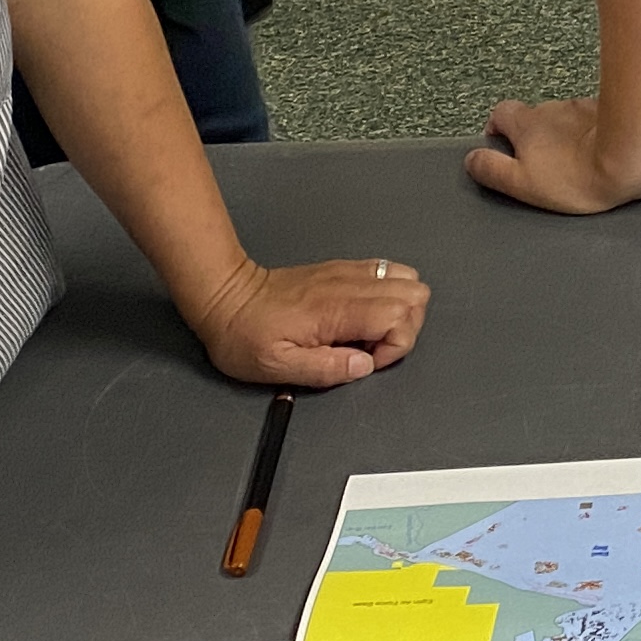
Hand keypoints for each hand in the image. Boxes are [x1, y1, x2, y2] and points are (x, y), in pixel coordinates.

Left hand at [182, 254, 426, 386]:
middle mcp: (348, 285)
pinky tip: (362, 315)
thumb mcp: (278, 366)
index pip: (400, 316)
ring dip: (401, 309)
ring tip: (370, 332)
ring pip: (408, 279)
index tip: (365, 360)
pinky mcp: (343, 270)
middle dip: (406, 327)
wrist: (225, 297)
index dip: (394, 346)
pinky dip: (389, 294)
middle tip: (371, 347)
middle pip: (415, 294)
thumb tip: (363, 366)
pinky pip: (387, 271)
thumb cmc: (246, 335)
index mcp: (336, 309)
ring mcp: (348, 273)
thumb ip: (326, 370)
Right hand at [468, 94, 640, 213]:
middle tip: (547, 164)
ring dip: (570, 135)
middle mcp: (554, 108)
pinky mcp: (614, 112)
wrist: (634, 155)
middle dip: (538, 137)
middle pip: (536, 117)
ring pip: (568, 119)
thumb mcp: (523, 182)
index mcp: (527, 123)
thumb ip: (492, 170)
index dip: (498, 130)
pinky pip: (598, 121)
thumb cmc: (581, 173)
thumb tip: (473, 161)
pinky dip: (597, 134)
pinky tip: (606, 154)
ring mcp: (585, 107)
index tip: (503, 149)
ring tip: (581, 163)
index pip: (500, 114)